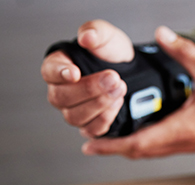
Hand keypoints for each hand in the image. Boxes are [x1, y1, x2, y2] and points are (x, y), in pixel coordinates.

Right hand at [41, 20, 132, 136]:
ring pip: (75, 116)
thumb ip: (96, 32)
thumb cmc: (112, 54)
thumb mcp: (107, 36)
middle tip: (113, 78)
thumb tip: (86, 37)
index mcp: (58, 66)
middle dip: (90, 89)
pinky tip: (118, 103)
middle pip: (62, 97)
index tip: (75, 72)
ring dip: (99, 104)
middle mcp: (61, 91)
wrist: (133, 73)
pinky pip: (91, 129)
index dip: (60, 73)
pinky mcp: (89, 125)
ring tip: (120, 88)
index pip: (49, 72)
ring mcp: (73, 110)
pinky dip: (105, 118)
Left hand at [80, 26, 194, 157]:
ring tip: (109, 138)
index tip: (91, 144)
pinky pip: (162, 148)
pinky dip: (145, 144)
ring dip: (129, 147)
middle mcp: (183, 142)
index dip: (112, 146)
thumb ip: (185, 53)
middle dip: (114, 148)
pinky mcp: (193, 143)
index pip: (139, 143)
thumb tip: (162, 35)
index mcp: (183, 128)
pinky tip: (140, 132)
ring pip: (150, 152)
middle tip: (92, 140)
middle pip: (140, 152)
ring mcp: (188, 145)